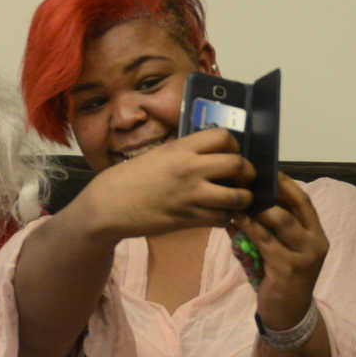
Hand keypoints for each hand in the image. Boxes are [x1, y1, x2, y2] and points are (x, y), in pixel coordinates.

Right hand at [84, 128, 255, 242]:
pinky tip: (219, 214)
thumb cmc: (127, 179)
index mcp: (180, 149)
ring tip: (237, 199)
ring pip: (237, 196)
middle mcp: (190, 169)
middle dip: (247, 173)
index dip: (234, 145)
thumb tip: (208, 155)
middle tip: (243, 178)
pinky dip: (226, 217)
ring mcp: (191, 196)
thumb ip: (183, 153)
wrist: (108, 206)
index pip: (223, 137)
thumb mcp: (157, 155)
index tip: (231, 153)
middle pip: (238, 165)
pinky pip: (223, 218)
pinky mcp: (189, 219)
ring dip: (243, 198)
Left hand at [229, 172, 328, 329]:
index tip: (265, 171)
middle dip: (270, 191)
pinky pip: (263, 240)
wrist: (288, 315)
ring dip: (255, 208)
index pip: (304, 201)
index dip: (286, 184)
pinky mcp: (287, 268)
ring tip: (236, 198)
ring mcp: (303, 256)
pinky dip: (247, 227)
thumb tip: (244, 200)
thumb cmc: (281, 277)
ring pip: (278, 220)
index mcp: (317, 234)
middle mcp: (315, 242)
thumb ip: (271, 228)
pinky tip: (233, 220)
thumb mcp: (282, 249)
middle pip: (293, 206)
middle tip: (245, 181)